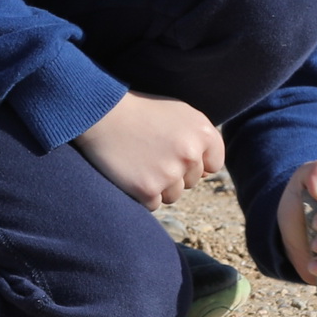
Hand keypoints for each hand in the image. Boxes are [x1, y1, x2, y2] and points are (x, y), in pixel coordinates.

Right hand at [72, 93, 223, 209]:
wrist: (103, 115)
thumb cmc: (141, 112)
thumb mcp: (180, 113)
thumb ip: (200, 138)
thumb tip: (207, 171)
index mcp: (203, 131)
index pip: (213, 164)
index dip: (195, 162)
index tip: (175, 153)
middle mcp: (191, 153)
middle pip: (192, 181)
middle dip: (174, 173)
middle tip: (151, 153)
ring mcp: (170, 173)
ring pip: (174, 195)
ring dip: (159, 185)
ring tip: (140, 162)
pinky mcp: (148, 189)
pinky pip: (154, 203)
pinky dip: (141, 193)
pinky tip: (131, 172)